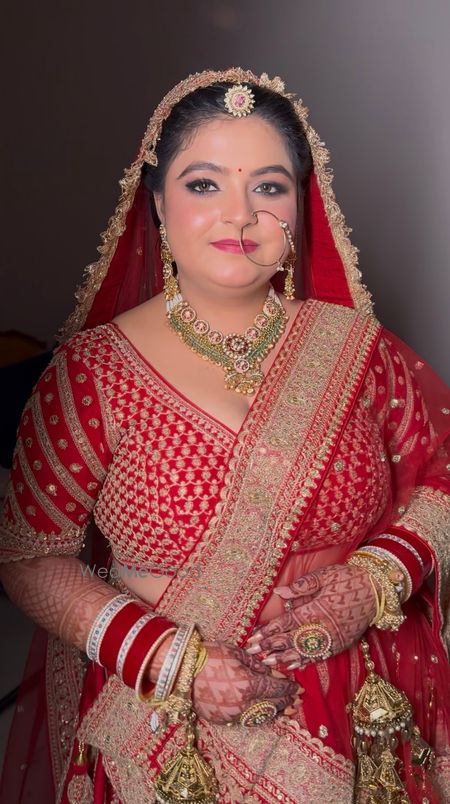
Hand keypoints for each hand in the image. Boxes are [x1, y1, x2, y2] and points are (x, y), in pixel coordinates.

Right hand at [191, 641, 300, 724]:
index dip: (289, 688)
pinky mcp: (222, 720)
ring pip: (261, 717)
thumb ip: (258, 665)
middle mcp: (243, 704)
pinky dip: (257, 716)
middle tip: (296, 699)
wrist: (181, 669)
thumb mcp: (237, 652)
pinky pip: (246, 720)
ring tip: (285, 709)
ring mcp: (232, 715)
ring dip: (275, 712)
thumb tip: (276, 673)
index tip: (298, 686)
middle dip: (286, 701)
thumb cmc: (209, 655)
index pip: (277, 689)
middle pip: (272, 705)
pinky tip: (263, 712)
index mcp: (248, 684)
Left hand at [245, 563, 376, 669]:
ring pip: (304, 650)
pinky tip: (294, 665)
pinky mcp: (341, 643)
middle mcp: (324, 626)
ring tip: (268, 663)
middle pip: (292, 639)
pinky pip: (320, 655)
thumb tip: (279, 592)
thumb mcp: (325, 575)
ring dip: (285, 657)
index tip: (254, 637)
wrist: (377, 589)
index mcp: (317, 608)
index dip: (270, 631)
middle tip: (252, 653)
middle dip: (271, 646)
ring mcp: (333, 637)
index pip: (287, 622)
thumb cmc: (348, 578)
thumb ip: (302, 586)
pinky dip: (306, 661)